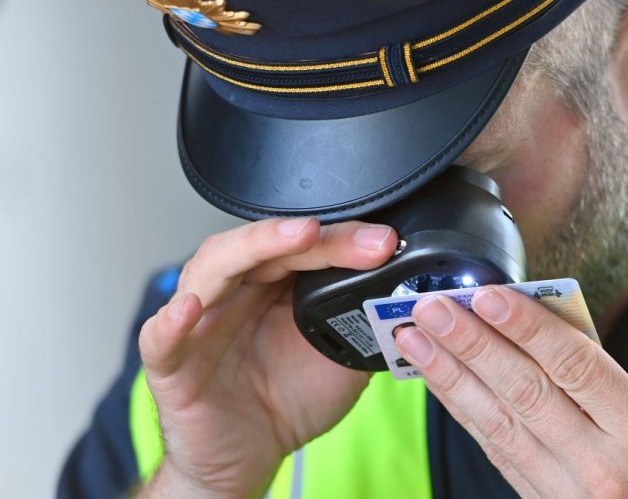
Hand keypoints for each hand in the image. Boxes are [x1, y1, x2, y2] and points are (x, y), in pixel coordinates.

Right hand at [137, 218, 396, 497]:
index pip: (305, 247)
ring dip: (253, 248)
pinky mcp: (171, 363)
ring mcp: (200, 322)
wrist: (249, 455)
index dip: (344, 240)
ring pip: (213, 268)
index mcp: (274, 285)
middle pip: (265, 247)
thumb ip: (362, 324)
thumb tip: (401, 297)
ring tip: (294, 237)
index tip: (384, 241)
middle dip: (315, 238)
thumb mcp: (341, 357)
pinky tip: (190, 308)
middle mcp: (235, 292)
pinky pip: (161, 337)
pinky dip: (171, 321)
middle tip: (361, 239)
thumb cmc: (286, 398)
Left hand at [395, 278, 627, 497]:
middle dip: (471, 343)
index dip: (528, 326)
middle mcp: (600, 468)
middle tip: (432, 305)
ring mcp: (565, 493)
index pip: (575, 368)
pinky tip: (439, 382)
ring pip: (496, 422)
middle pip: (523, 390)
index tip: (490, 294)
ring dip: (450, 375)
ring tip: (415, 339)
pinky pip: (496, 451)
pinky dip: (463, 413)